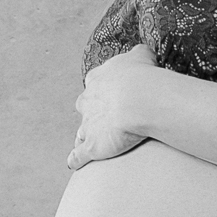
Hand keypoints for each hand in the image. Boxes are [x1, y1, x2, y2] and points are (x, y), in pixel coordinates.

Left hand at [67, 43, 156, 170]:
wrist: (139, 98)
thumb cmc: (142, 75)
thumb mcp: (141, 55)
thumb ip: (139, 54)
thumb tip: (142, 52)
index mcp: (97, 79)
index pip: (95, 84)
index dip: (104, 90)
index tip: (113, 94)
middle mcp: (88, 102)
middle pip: (85, 106)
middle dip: (92, 112)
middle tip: (105, 117)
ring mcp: (88, 125)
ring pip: (81, 131)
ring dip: (85, 136)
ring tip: (92, 142)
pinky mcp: (91, 146)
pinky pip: (78, 156)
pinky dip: (75, 160)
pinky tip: (74, 164)